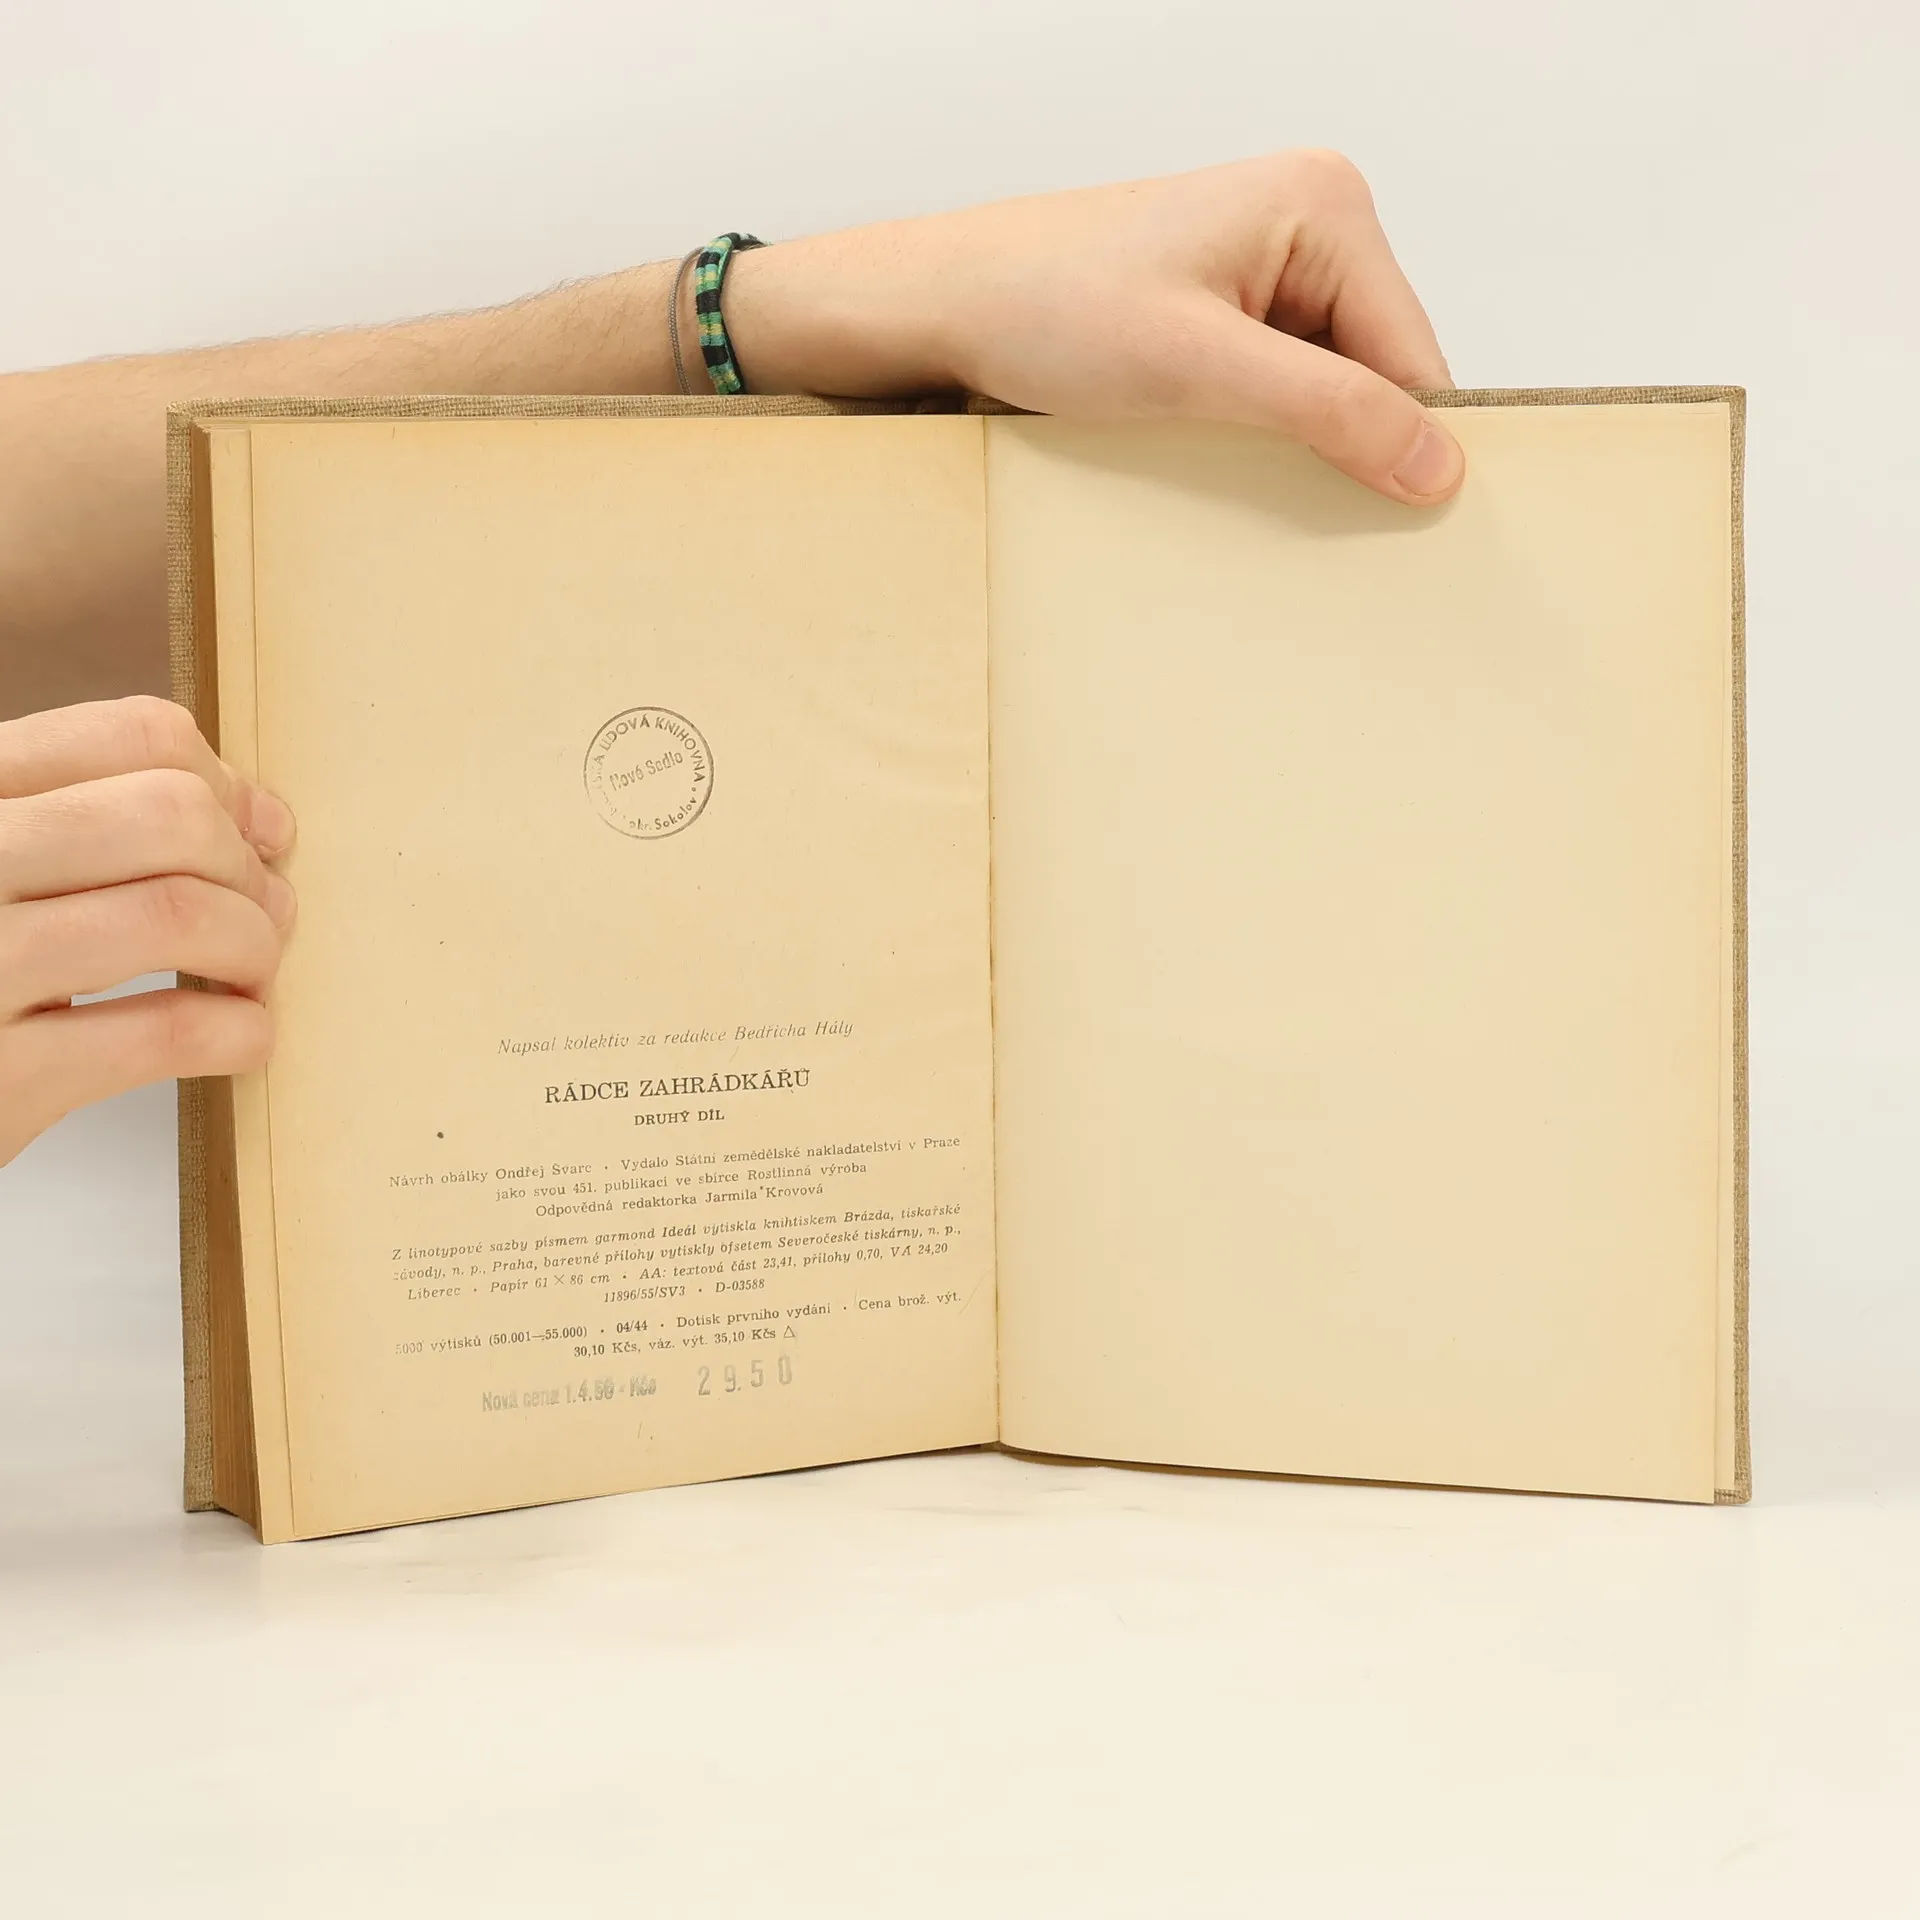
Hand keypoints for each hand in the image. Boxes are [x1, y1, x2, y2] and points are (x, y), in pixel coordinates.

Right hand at [0, 697, 295, 1165]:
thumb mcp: (1, 866)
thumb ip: (91, 823)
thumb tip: (265, 818)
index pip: (132, 735)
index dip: (226, 785)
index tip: (259, 836)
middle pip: (171, 815)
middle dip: (247, 870)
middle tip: (261, 920)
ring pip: (179, 912)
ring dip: (252, 948)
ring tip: (250, 979)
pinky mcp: (0, 1078)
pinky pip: (165, 1030)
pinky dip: (238, 1032)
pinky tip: (239, 1042)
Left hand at [732, 150, 1463, 506]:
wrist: (945, 305)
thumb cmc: (1046, 306)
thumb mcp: (1200, 369)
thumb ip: (1328, 411)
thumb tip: (1437, 465)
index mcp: (1325, 203)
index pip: (1414, 353)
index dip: (1406, 443)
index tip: (1392, 526)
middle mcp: (1308, 221)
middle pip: (1379, 372)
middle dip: (1344, 444)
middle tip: (1291, 506)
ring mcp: (1267, 266)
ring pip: (1329, 390)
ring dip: (1296, 446)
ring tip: (1232, 468)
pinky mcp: (1227, 309)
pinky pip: (1279, 389)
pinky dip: (1259, 436)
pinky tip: (1215, 456)